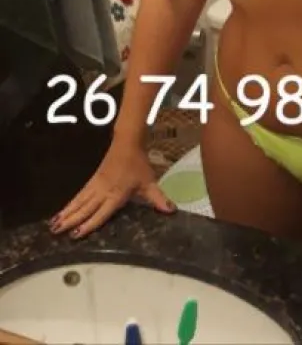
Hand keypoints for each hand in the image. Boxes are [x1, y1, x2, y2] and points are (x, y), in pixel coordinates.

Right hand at [48, 140, 175, 238]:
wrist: (127, 143)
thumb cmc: (138, 165)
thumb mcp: (149, 182)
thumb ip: (158, 199)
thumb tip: (171, 211)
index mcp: (116, 195)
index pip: (101, 213)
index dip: (89, 224)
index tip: (76, 234)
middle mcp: (103, 191)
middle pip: (85, 208)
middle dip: (71, 220)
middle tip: (56, 232)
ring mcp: (96, 185)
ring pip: (79, 201)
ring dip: (67, 212)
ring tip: (53, 224)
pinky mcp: (93, 179)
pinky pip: (80, 194)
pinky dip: (70, 203)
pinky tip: (63, 210)